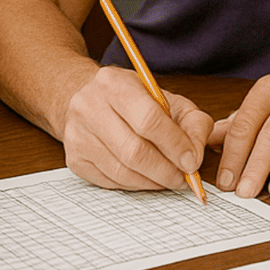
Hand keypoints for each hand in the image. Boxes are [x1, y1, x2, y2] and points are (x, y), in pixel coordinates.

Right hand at [58, 66, 212, 191]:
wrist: (88, 100)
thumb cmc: (132, 101)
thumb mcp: (168, 100)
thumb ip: (192, 122)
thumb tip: (195, 155)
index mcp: (114, 84)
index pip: (148, 119)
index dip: (175, 145)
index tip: (192, 161)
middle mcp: (89, 106)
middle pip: (134, 151)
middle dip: (166, 170)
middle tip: (183, 178)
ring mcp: (77, 134)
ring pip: (122, 171)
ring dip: (152, 181)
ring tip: (167, 178)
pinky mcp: (74, 158)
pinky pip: (110, 181)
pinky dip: (135, 185)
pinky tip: (146, 177)